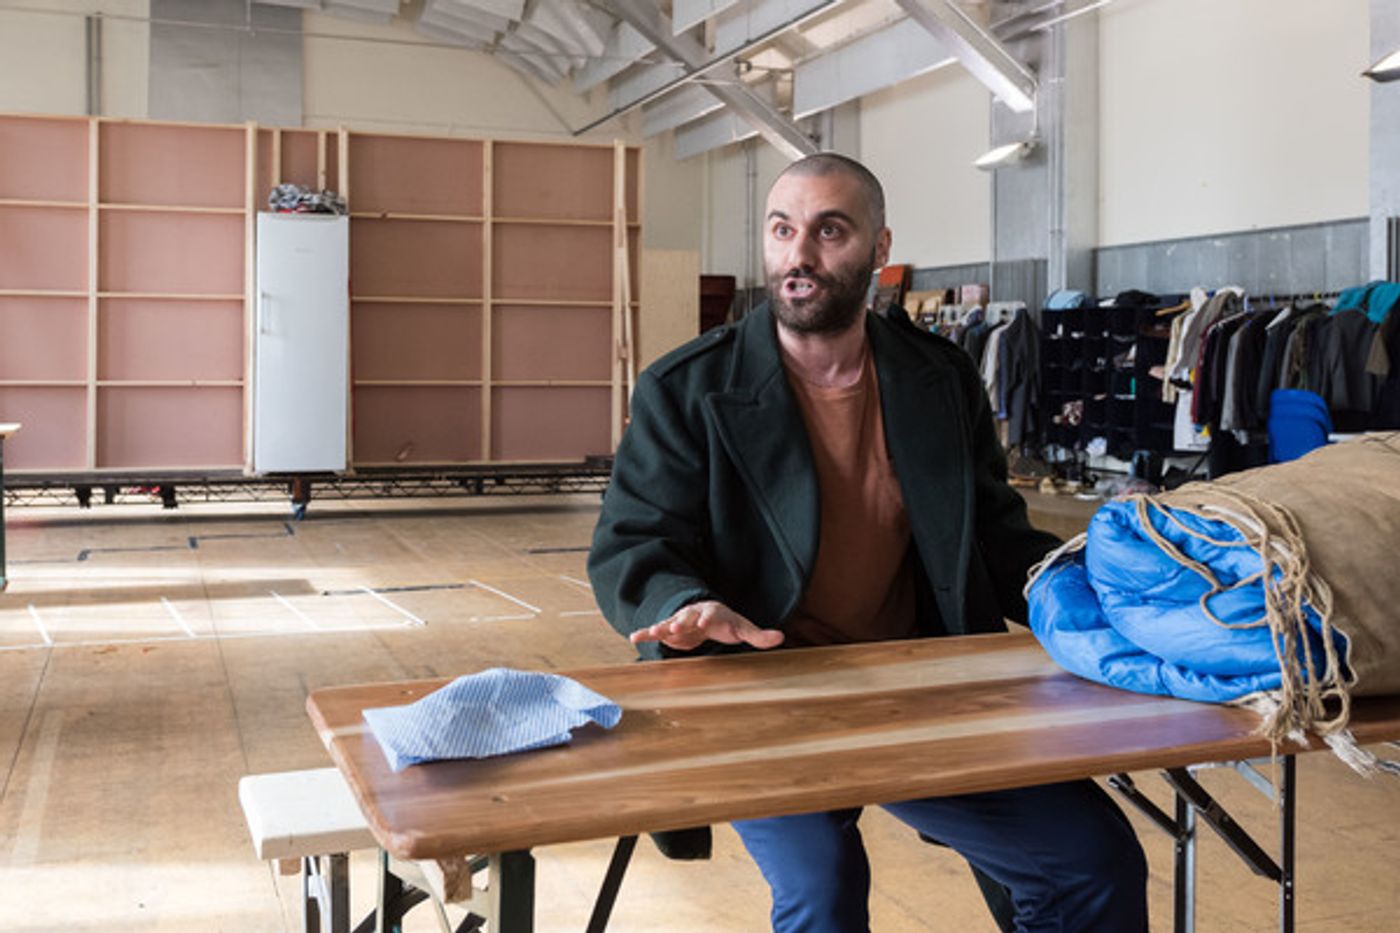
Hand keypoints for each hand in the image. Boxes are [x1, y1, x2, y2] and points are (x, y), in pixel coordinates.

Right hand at [630, 600, 784, 650]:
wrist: (707, 615)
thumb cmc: (726, 623)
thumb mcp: (743, 628)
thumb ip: (759, 635)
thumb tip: (781, 638)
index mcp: (713, 612)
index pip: (709, 614)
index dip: (705, 618)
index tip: (701, 623)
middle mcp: (693, 614)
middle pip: (686, 617)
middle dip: (680, 622)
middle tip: (673, 628)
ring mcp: (680, 621)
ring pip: (669, 623)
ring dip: (660, 628)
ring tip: (650, 633)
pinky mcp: (670, 629)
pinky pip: (656, 631)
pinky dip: (646, 633)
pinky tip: (634, 638)